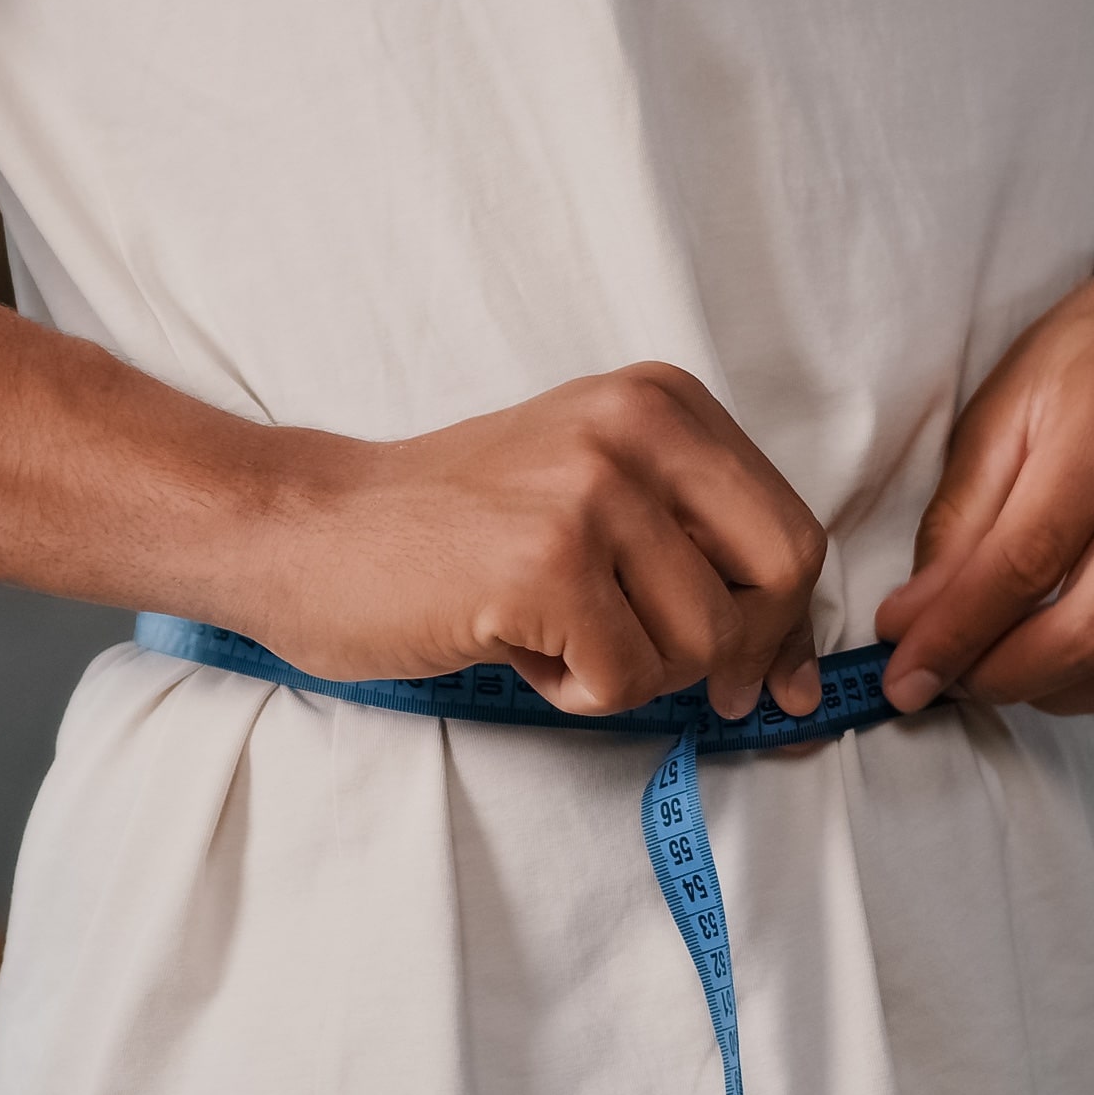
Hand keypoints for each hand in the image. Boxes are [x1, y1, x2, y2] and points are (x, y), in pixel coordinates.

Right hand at [252, 362, 826, 719]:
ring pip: (703, 643)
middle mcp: (637, 427)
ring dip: (629, 673)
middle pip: (779, 578)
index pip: (791, 528)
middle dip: (735, 653)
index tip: (755, 677)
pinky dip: (575, 693)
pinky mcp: (545, 565)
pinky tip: (515, 648)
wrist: (302, 532)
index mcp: (660, 401)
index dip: (782, 622)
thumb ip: (690, 554)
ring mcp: (592, 492)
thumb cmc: (440, 534)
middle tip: (652, 672)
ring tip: (548, 636)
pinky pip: (626, 681)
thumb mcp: (585, 496)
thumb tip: (788, 675)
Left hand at [875, 239, 1093, 729]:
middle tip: (949, 680)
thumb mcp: (1003, 409)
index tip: (902, 677)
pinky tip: (1083, 675)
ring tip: (1008, 670)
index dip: (954, 637)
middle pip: (1090, 633)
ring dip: (1056, 696)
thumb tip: (912, 626)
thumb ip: (957, 522)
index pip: (1025, 564)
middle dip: (998, 679)